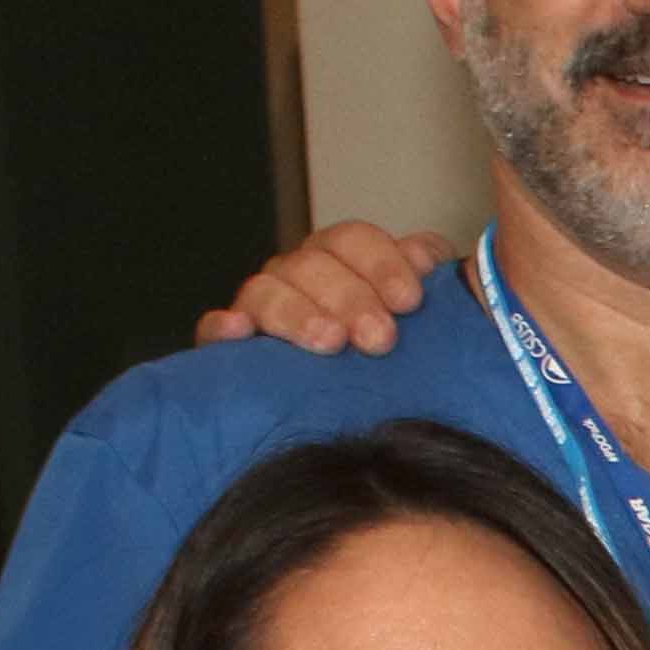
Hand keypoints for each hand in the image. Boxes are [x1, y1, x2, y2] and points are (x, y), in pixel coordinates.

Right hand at [190, 218, 439, 354]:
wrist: (383, 409)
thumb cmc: (412, 357)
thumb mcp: (434, 319)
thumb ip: (434, 282)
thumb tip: (431, 258)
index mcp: (346, 260)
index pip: (353, 240)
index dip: (381, 262)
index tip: (411, 300)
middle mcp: (302, 276)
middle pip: (311, 264)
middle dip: (349, 298)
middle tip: (380, 338)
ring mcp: (265, 306)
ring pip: (265, 290)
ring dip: (297, 313)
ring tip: (329, 343)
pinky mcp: (233, 345)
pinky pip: (215, 329)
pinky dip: (223, 327)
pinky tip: (240, 332)